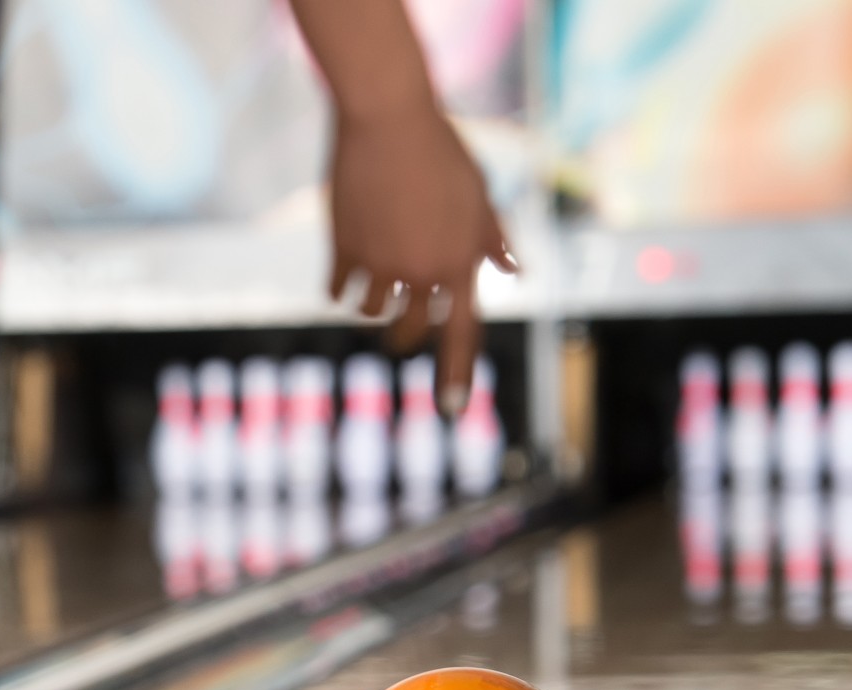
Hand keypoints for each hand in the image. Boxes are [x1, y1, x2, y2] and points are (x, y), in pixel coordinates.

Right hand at [326, 104, 514, 412]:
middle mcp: (425, 270)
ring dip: (369, 301)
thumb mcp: (477, 193)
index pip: (464, 332)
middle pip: (410, 331)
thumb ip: (491, 239)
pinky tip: (343, 258)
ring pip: (370, 313)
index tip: (453, 412)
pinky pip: (337, 291)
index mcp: (462, 261)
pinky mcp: (346, 250)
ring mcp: (384, 263)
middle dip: (402, 332)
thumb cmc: (439, 150)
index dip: (457, 374)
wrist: (389, 116)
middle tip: (397, 325)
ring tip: (372, 266)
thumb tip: (514, 273)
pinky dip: (339, 283)